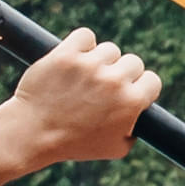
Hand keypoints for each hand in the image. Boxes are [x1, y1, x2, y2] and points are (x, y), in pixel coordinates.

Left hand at [11, 31, 159, 168]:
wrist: (33, 133)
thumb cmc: (73, 144)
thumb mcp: (114, 149)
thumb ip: (133, 133)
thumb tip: (139, 118)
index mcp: (130, 103)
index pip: (152, 80)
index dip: (141, 87)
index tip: (129, 91)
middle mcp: (113, 81)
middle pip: (132, 62)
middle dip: (121, 73)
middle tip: (104, 86)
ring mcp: (89, 65)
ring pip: (108, 50)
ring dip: (100, 60)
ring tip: (84, 76)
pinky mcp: (67, 54)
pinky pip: (85, 36)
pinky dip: (81, 45)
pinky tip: (75, 57)